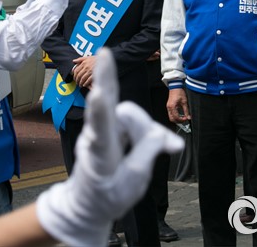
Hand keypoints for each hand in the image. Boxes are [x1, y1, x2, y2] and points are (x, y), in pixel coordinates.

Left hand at [36, 49, 183, 245]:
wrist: (87, 205)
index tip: (97, 94)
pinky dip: (147, 130)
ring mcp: (100, 129)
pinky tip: (166, 144)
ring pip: (129, 116)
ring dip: (147, 128)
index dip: (101, 111)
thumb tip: (169, 138)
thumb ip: (149, 152)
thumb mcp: (135, 182)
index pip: (101, 129)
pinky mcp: (108, 126)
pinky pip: (131, 120)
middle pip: (106, 103)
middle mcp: (96, 136)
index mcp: (100, 156)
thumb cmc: (110, 195)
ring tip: (164, 149)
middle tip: (104, 52)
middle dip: (106, 77)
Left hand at [72, 55, 95, 87]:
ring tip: (80, 85)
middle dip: (77, 80)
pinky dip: (85, 83)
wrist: (105, 60)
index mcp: (84, 63)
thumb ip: (80, 59)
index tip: (74, 78)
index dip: (74, 75)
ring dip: (80, 83)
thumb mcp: (88, 57)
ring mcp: (90, 71)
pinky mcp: (94, 75)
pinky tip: (84, 85)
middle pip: (79, 75)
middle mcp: (86, 67)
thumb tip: (74, 61)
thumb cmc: (97, 59)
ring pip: (82, 79)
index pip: (76, 70)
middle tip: (77, 82)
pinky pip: (88, 80)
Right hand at [167, 88, 190, 122]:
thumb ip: (186, 110)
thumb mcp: (184, 102)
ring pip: (171, 117)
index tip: (186, 119)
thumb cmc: (179, 92)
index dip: (181, 120)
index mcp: (172, 106)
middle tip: (184, 120)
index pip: (176, 117)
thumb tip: (188, 117)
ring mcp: (168, 107)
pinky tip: (179, 115)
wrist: (175, 87)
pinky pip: (171, 113)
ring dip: (176, 119)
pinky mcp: (169, 106)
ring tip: (182, 118)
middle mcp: (169, 107)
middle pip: (172, 119)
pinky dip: (175, 116)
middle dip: (178, 121)